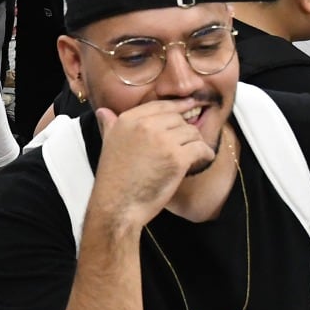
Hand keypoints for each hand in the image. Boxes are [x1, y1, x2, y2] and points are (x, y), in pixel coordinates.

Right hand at [92, 100, 216, 227]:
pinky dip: (205, 153)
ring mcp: (163, 141)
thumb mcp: (107, 144)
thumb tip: (103, 111)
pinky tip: (204, 158)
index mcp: (128, 119)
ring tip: (195, 152)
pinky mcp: (177, 159)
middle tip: (187, 142)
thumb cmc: (113, 179)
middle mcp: (145, 125)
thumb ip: (110, 125)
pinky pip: (200, 148)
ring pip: (192, 132)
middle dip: (184, 130)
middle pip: (178, 118)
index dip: (178, 106)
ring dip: (196, 142)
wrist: (117, 205)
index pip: (160, 105)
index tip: (190, 105)